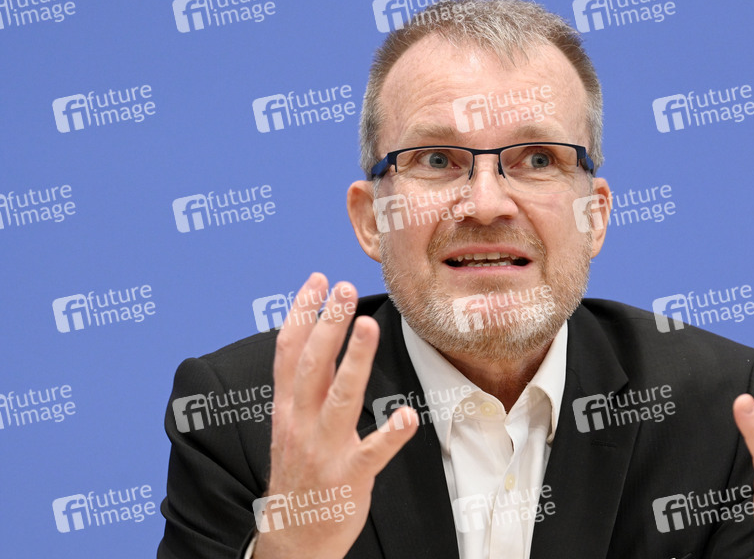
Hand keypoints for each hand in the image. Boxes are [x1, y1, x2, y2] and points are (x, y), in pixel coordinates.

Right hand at [254, 274, 417, 558]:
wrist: (292, 538)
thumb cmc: (299, 474)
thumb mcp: (289, 427)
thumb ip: (303, 388)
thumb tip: (317, 342)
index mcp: (287, 409)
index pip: (289, 352)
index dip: (301, 313)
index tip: (318, 280)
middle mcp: (301, 423)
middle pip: (312, 366)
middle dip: (327, 325)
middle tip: (344, 288)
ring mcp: (324, 450)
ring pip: (339, 398)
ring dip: (353, 361)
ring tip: (366, 325)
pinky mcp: (348, 476)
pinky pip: (371, 452)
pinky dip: (389, 434)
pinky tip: (406, 415)